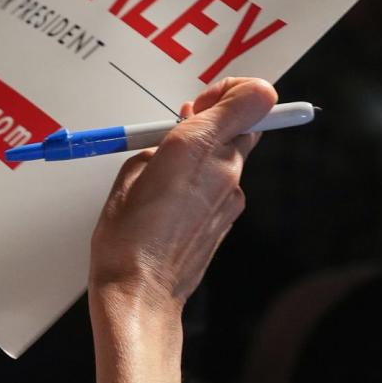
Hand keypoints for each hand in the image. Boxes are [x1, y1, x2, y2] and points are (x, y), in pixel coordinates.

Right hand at [89, 77, 275, 316]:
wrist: (141, 292)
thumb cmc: (126, 240)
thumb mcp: (132, 171)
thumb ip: (161, 144)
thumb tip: (174, 135)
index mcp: (195, 146)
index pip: (255, 96)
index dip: (232, 90)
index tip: (204, 101)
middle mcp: (223, 168)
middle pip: (248, 122)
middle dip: (220, 118)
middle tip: (186, 127)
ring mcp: (232, 195)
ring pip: (236, 152)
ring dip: (213, 150)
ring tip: (173, 167)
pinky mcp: (231, 217)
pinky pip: (227, 182)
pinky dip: (209, 179)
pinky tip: (178, 196)